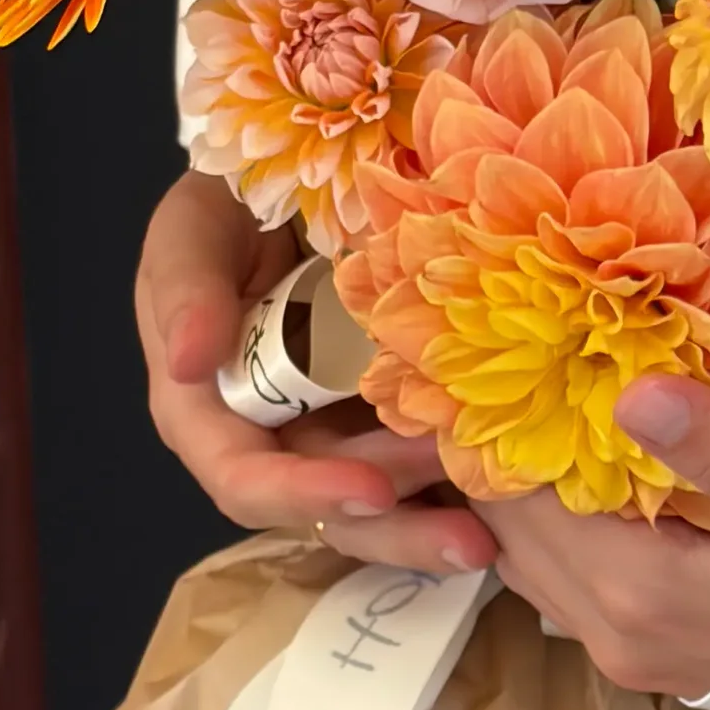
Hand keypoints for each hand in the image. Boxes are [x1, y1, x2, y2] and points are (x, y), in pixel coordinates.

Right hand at [134, 171, 496, 575]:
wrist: (306, 169)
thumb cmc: (233, 201)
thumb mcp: (194, 229)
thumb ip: (185, 289)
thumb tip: (185, 365)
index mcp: (211, 409)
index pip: (245, 479)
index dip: (303, 493)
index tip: (370, 494)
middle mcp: (277, 435)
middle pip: (329, 510)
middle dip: (397, 528)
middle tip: (471, 540)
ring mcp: (341, 427)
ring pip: (386, 499)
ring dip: (440, 517)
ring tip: (501, 522)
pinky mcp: (399, 409)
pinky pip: (432, 457)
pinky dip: (470, 475)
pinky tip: (524, 490)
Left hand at [483, 380, 709, 698]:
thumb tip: (631, 390)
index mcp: (639, 589)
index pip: (521, 492)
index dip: (514, 416)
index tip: (531, 345)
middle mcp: (610, 630)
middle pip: (512, 526)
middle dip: (518, 446)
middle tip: (544, 359)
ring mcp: (620, 652)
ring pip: (531, 555)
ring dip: (537, 488)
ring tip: (566, 405)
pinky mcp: (638, 656)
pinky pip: (564, 581)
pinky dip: (564, 525)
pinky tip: (604, 474)